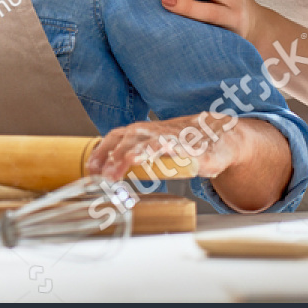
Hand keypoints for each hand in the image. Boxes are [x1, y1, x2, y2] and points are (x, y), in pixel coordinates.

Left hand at [85, 114, 236, 183]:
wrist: (216, 135)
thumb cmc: (179, 143)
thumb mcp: (151, 146)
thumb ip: (131, 156)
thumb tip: (106, 174)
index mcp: (141, 132)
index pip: (115, 137)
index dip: (102, 152)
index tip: (91, 170)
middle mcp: (154, 132)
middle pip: (129, 138)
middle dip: (115, 156)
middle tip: (105, 176)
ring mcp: (173, 138)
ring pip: (150, 141)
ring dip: (136, 153)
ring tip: (125, 164)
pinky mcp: (192, 148)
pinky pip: (179, 148)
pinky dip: (170, 149)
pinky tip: (163, 157)